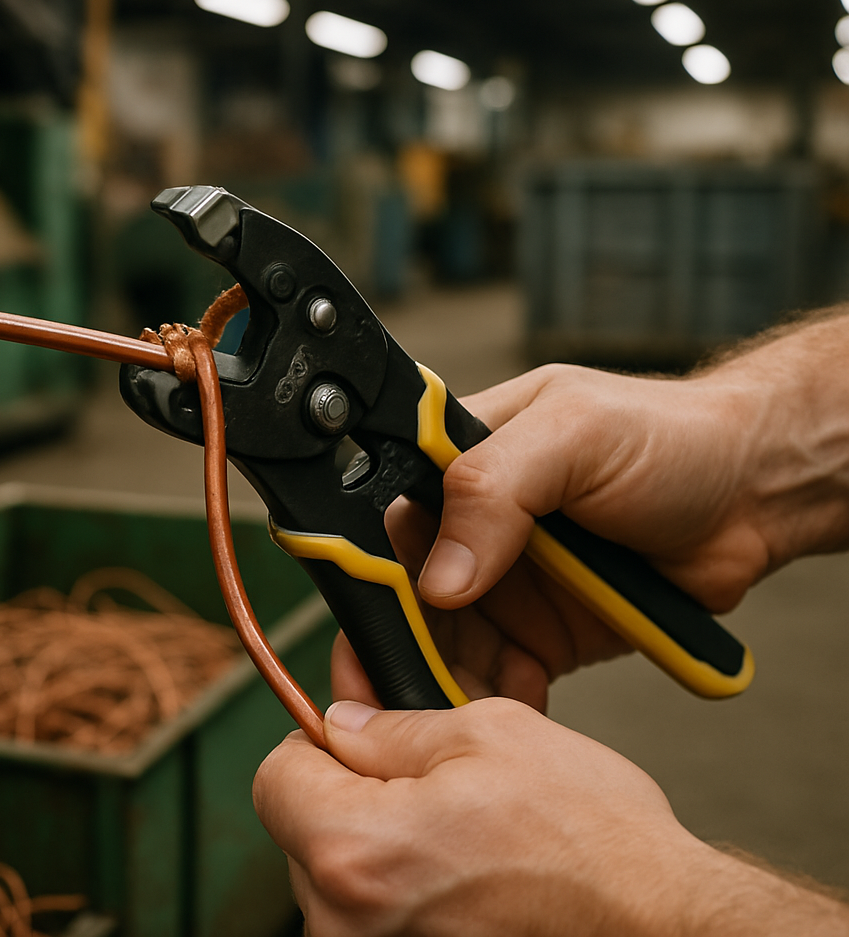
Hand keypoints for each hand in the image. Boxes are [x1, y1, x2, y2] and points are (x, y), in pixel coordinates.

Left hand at [254, 699, 848, 936]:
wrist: (662, 929)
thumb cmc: (592, 843)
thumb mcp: (488, 735)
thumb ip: (390, 727)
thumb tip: (340, 721)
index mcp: (357, 852)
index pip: (275, 777)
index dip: (314, 742)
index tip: (355, 738)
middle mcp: (346, 926)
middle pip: (304, 830)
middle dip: (350, 795)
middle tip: (425, 782)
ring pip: (339, 878)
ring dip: (381, 846)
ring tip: (458, 836)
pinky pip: (374, 919)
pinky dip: (404, 892)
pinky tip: (465, 879)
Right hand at [385, 356, 833, 707]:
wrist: (754, 498)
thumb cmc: (671, 439)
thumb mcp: (575, 433)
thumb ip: (495, 485)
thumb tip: (437, 575)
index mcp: (465, 456)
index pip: (391, 509)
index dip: (378, 558)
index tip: (382, 604)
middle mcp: (474, 521)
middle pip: (407, 586)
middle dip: (408, 632)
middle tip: (413, 673)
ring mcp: (506, 579)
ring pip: (445, 639)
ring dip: (448, 672)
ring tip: (469, 697)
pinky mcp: (541, 630)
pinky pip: (497, 674)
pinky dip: (495, 695)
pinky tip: (518, 700)